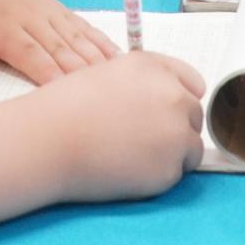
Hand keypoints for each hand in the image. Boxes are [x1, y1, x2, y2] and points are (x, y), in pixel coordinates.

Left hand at [0, 0, 116, 86]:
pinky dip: (103, 44)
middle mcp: (32, 20)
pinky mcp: (64, 12)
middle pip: (59, 48)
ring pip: (78, 39)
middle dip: (79, 72)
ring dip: (97, 60)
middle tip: (99, 95)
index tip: (61, 91)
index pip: (28, 52)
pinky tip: (119, 61)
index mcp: (4, 28)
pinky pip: (86, 29)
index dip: (46, 71)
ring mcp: (51, 14)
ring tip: (116, 82)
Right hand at [33, 50, 204, 200]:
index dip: (180, 100)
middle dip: (175, 129)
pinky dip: (158, 176)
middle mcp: (173, 96)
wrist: (50, 139)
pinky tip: (129, 170)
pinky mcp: (170, 167)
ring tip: (134, 156)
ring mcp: (176, 132)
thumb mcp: (108, 74)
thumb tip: (167, 101)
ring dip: (172, 154)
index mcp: (156, 68)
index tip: (168, 113)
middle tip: (141, 140)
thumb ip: (143, 82)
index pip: (193, 83)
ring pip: (192, 148)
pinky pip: (176, 174)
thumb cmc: (68, 107)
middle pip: (194, 116)